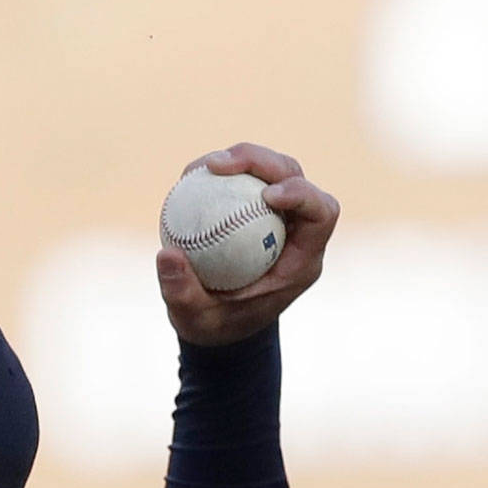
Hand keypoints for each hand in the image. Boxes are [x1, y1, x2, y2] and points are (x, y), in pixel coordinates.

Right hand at [156, 143, 339, 349]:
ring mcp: (280, 216)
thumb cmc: (215, 328)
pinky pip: (248, 178)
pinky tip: (194, 174)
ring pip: (274, 169)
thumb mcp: (196, 320)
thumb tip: (166, 254)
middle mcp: (297, 232)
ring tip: (204, 166)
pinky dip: (224, 172)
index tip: (266, 195)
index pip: (322, 214)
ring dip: (243, 159)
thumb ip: (182, 293)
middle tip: (220, 164)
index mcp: (301, 261)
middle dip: (263, 162)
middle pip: (296, 176)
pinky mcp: (259, 208)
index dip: (302, 193)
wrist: (219, 327)